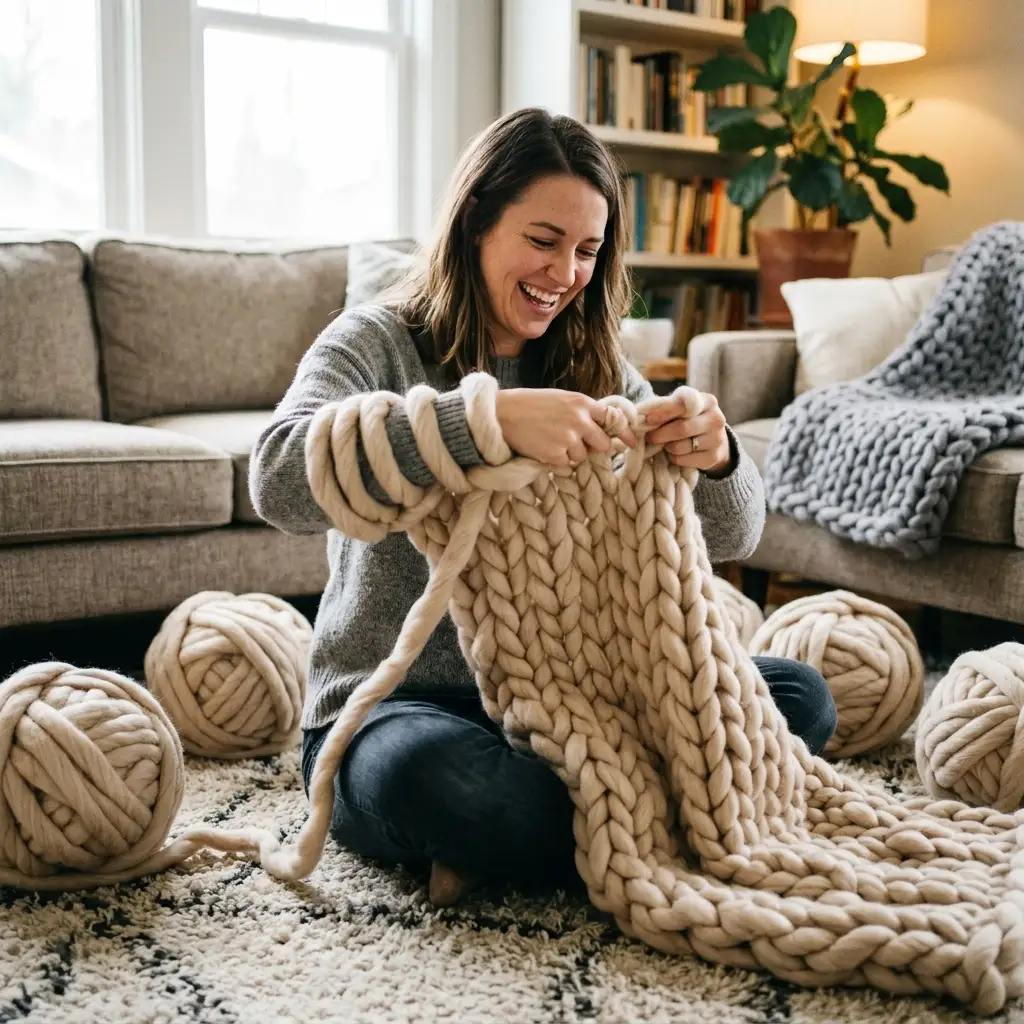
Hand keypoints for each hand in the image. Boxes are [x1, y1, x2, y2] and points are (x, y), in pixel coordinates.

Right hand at [495, 388, 636, 467]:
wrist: (502, 414)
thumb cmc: (530, 405)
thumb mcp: (561, 399)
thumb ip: (583, 411)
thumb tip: (603, 429)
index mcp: (583, 402)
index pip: (614, 419)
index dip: (624, 432)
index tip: (632, 442)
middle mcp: (580, 420)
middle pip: (603, 443)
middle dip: (594, 447)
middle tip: (576, 443)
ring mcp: (569, 438)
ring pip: (583, 456)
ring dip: (571, 454)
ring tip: (551, 440)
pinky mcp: (556, 454)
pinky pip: (566, 464)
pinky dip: (556, 460)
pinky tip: (543, 447)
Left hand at [644, 391, 732, 474]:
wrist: (713, 440)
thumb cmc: (690, 420)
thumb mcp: (681, 408)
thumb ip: (665, 407)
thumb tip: (641, 414)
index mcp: (707, 401)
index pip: (683, 404)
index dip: (664, 412)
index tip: (649, 420)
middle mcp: (716, 418)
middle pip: (681, 428)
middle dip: (661, 434)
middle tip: (649, 437)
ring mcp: (717, 439)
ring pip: (680, 446)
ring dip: (667, 447)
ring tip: (664, 444)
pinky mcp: (713, 457)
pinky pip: (683, 460)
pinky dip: (673, 458)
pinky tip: (674, 453)